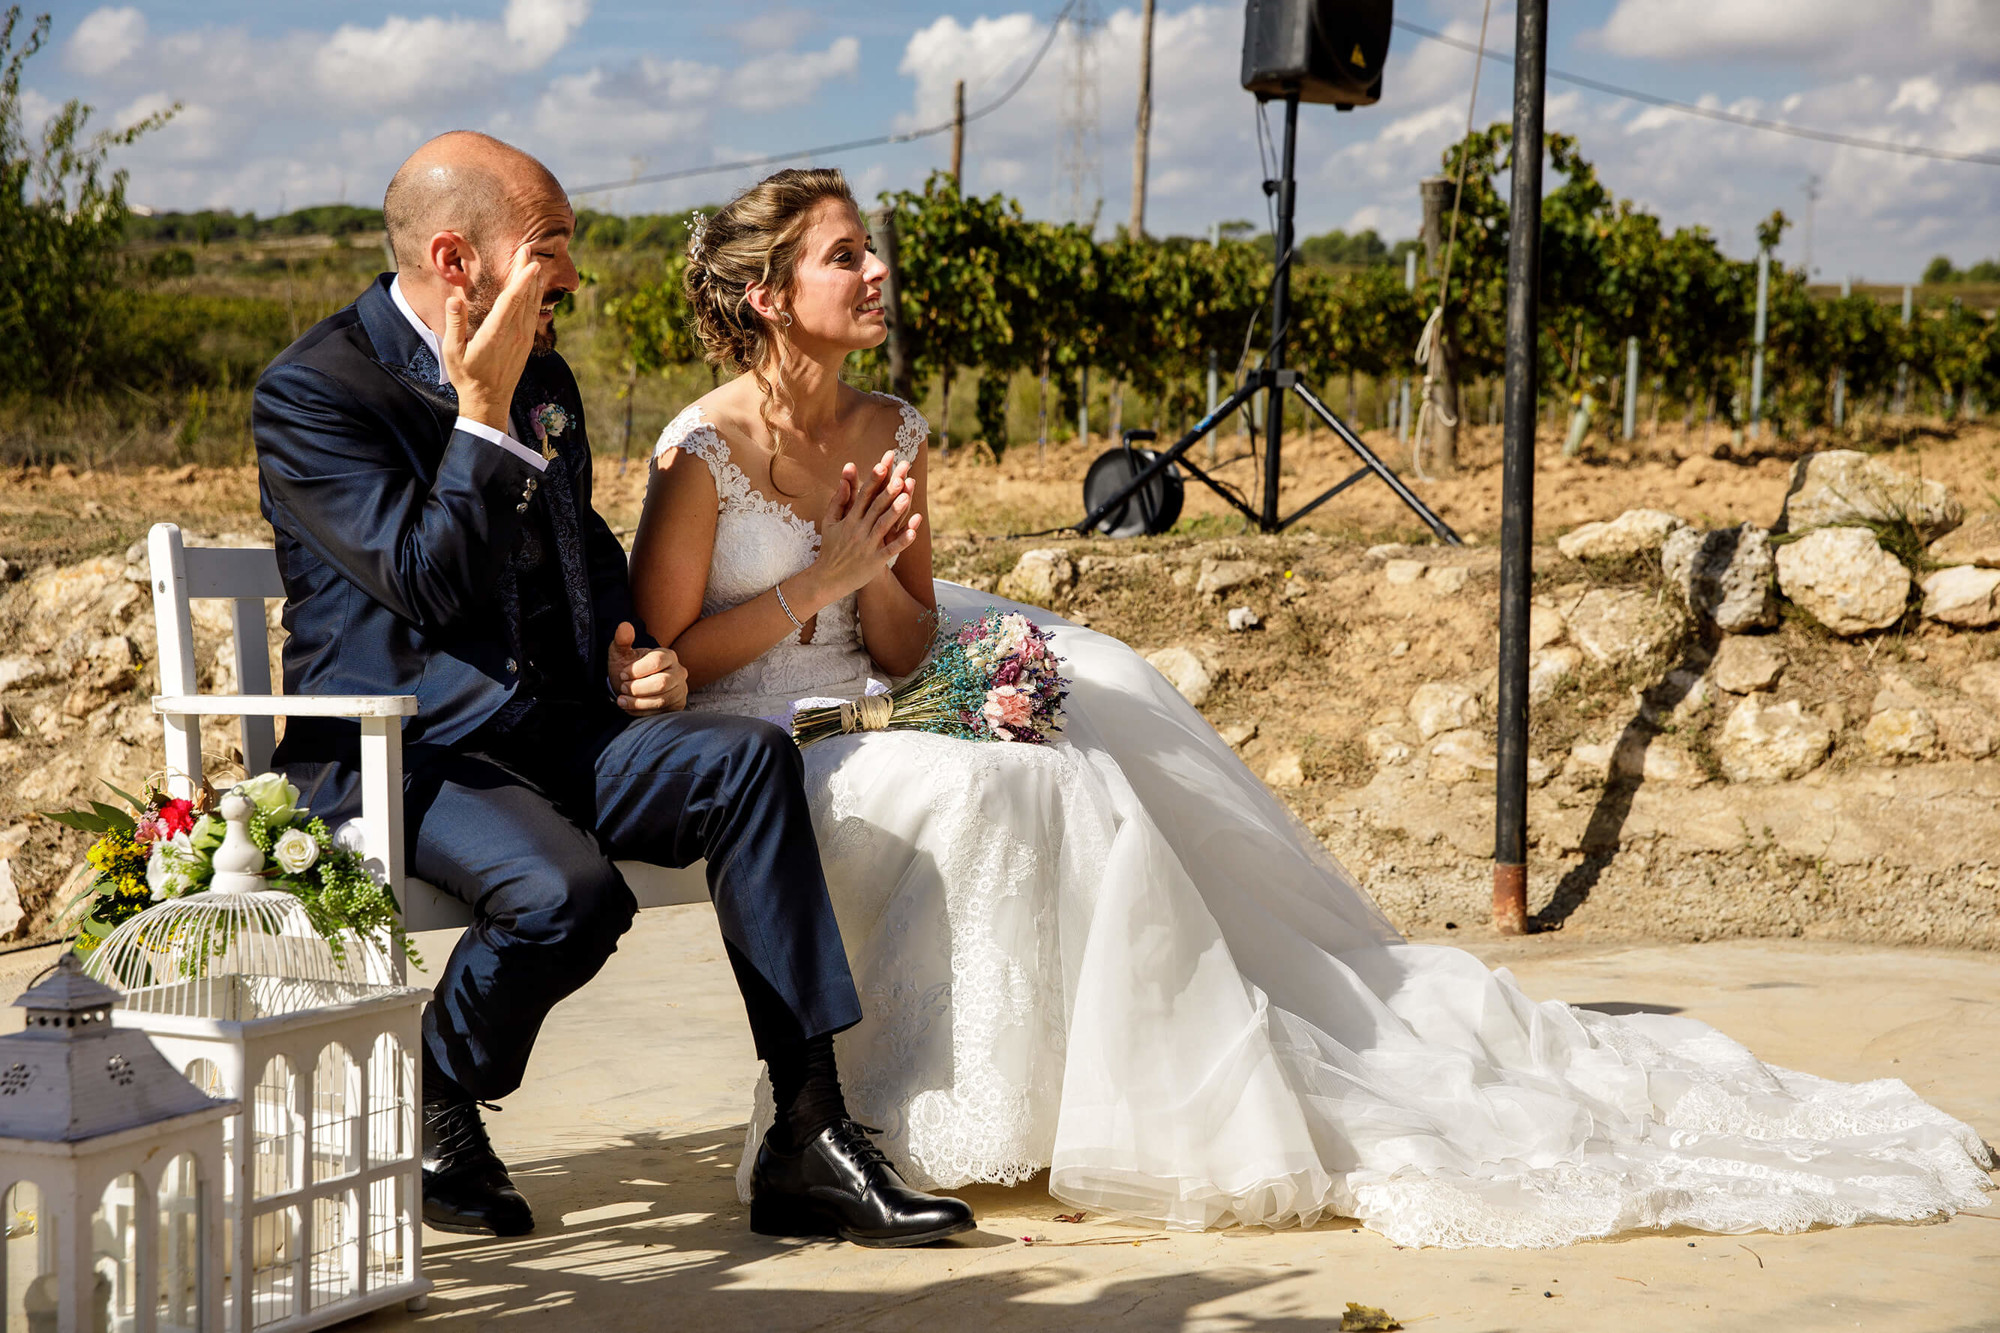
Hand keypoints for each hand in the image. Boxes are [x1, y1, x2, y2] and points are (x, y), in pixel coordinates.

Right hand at [442, 241, 543, 431]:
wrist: (488, 402)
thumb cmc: (467, 377)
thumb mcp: (453, 352)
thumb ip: (454, 324)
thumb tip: (454, 299)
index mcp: (496, 333)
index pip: (512, 300)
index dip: (522, 279)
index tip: (529, 260)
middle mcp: (514, 334)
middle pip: (524, 297)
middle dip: (527, 271)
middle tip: (530, 248)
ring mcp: (523, 339)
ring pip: (532, 305)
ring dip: (533, 283)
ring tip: (535, 262)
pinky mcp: (526, 344)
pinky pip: (533, 316)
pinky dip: (535, 299)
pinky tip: (535, 290)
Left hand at [609, 621, 687, 714]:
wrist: (632, 688)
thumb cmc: (627, 669)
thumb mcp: (620, 654)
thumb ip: (622, 640)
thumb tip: (624, 626)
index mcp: (667, 655)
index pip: (657, 661)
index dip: (636, 670)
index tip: (622, 674)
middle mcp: (679, 671)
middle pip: (662, 683)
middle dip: (638, 688)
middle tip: (623, 688)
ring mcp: (681, 689)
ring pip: (662, 699)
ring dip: (637, 702)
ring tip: (622, 700)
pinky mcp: (678, 705)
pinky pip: (662, 711)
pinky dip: (642, 712)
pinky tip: (630, 708)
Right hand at [807, 451, 922, 602]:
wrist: (828, 578)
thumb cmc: (831, 547)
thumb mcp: (830, 522)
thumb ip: (838, 499)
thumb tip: (845, 478)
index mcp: (849, 519)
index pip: (863, 495)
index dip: (874, 479)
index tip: (883, 464)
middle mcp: (858, 530)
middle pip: (876, 507)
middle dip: (889, 490)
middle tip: (901, 475)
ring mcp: (867, 545)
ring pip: (883, 525)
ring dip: (896, 511)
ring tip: (907, 497)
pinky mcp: (875, 561)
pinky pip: (891, 549)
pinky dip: (902, 541)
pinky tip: (914, 531)